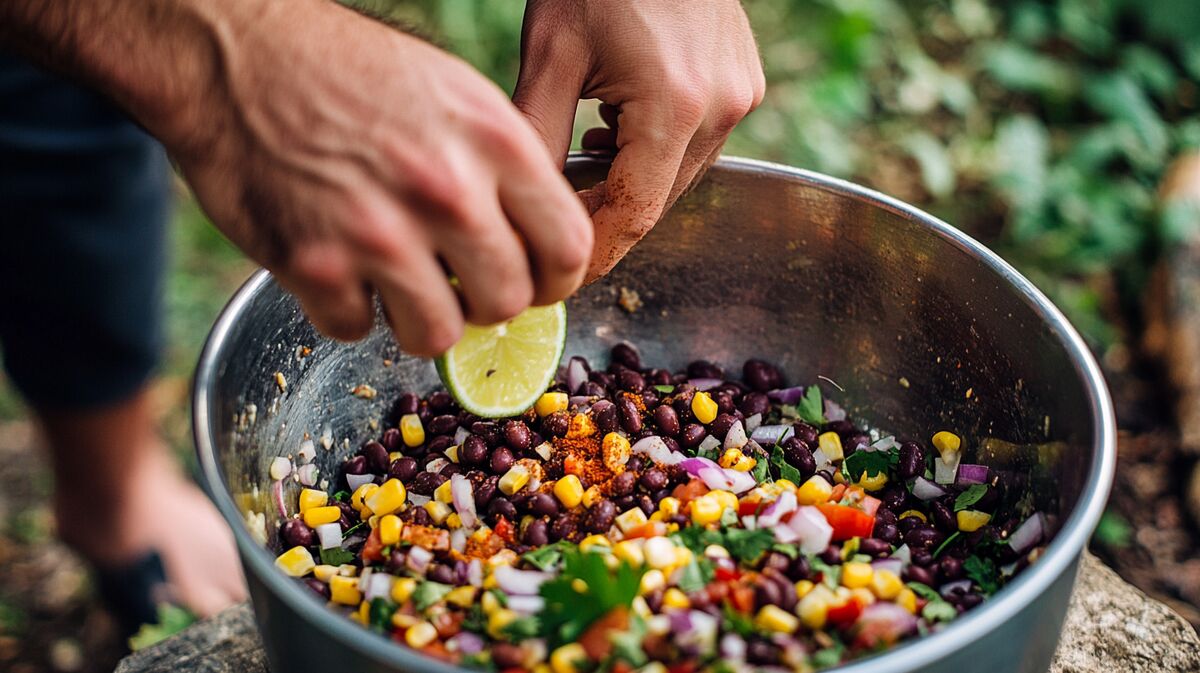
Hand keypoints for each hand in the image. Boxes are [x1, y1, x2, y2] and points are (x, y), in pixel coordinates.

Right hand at [160, 1, 593, 353]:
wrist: (236, 53)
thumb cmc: (349, 71)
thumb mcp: (454, 94)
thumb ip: (502, 168)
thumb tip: (533, 242)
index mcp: (494, 142)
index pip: (568, 247)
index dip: (554, 279)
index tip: (532, 282)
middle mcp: (446, 189)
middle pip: (506, 301)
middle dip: (484, 303)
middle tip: (456, 284)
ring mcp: (378, 232)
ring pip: (439, 335)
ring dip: (421, 320)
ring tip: (397, 283)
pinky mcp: (313, 263)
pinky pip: (356, 329)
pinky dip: (346, 311)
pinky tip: (338, 269)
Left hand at [513, 0, 764, 279]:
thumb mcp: (550, 54)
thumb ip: (536, 138)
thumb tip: (521, 210)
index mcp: (674, 106)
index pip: (633, 215)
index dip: (593, 253)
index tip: (556, 277)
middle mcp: (720, 108)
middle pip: (656, 200)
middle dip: (603, 220)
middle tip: (548, 229)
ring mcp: (739, 94)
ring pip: (676, 176)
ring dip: (628, 185)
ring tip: (577, 170)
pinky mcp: (743, 82)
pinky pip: (695, 143)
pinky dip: (653, 153)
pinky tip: (612, 132)